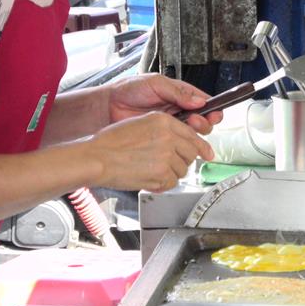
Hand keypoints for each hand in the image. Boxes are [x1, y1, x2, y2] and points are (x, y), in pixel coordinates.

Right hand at [84, 112, 215, 192]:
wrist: (97, 158)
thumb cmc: (111, 142)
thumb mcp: (140, 124)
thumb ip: (164, 130)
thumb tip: (181, 140)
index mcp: (164, 121)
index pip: (193, 134)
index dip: (202, 146)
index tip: (207, 153)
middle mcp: (168, 136)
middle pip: (191, 153)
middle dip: (182, 161)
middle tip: (167, 165)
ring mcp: (166, 155)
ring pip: (182, 169)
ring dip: (170, 173)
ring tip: (151, 170)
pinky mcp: (162, 173)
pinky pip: (172, 182)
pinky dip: (162, 184)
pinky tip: (149, 179)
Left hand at [106, 74, 222, 133]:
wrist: (108, 107)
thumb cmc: (129, 90)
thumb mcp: (156, 84)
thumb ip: (178, 92)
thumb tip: (199, 101)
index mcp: (180, 94)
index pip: (203, 102)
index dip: (212, 109)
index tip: (214, 114)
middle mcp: (178, 110)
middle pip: (202, 119)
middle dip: (204, 121)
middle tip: (195, 121)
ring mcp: (171, 125)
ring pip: (192, 132)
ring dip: (194, 133)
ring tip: (186, 128)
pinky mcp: (162, 137)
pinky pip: (177, 142)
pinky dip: (182, 143)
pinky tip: (178, 141)